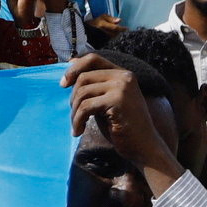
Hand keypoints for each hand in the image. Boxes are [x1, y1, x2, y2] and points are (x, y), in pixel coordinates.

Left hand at [63, 58, 180, 185]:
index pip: (92, 58)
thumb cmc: (123, 127)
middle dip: (73, 98)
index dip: (74, 69)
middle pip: (84, 77)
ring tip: (77, 126)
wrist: (144, 147)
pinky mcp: (118, 101)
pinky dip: (78, 120)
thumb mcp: (106, 102)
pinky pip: (86, 106)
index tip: (63, 84)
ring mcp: (122, 87)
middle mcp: (124, 76)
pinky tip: (79, 131)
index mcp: (123, 73)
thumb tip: (72, 62)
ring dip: (75, 112)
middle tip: (75, 116)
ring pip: (83, 92)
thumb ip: (94, 85)